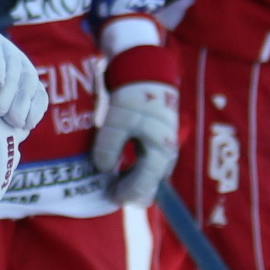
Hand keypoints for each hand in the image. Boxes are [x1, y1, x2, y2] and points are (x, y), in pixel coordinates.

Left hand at [0, 25, 47, 136]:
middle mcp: (5, 52)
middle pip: (14, 67)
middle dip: (8, 89)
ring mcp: (19, 69)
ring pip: (29, 81)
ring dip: (24, 102)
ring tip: (14, 122)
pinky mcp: (26, 87)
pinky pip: (38, 95)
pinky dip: (36, 109)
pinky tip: (27, 124)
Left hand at [91, 81, 179, 206]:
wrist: (145, 72)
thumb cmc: (132, 97)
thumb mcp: (117, 121)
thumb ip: (109, 147)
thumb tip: (103, 169)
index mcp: (160, 149)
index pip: (146, 182)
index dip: (130, 192)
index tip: (113, 198)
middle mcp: (166, 150)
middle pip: (151, 180)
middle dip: (133, 190)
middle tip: (112, 194)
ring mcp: (163, 145)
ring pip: (151, 172)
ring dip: (134, 180)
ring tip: (114, 183)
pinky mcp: (157, 138)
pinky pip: (148, 161)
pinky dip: (135, 169)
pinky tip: (120, 169)